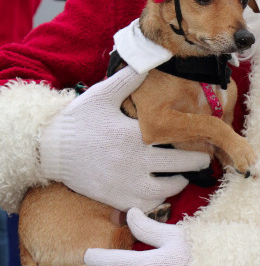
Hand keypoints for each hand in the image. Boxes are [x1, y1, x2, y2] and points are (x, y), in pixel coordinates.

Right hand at [39, 65, 209, 210]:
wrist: (49, 150)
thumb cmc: (77, 120)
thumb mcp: (102, 94)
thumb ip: (129, 79)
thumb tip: (152, 59)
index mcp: (134, 134)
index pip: (176, 139)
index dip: (195, 141)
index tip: (205, 140)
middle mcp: (134, 160)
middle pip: (179, 167)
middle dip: (196, 164)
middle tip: (203, 162)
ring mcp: (125, 183)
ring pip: (165, 190)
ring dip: (177, 185)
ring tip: (181, 178)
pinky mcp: (115, 198)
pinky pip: (146, 206)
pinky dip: (157, 202)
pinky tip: (159, 192)